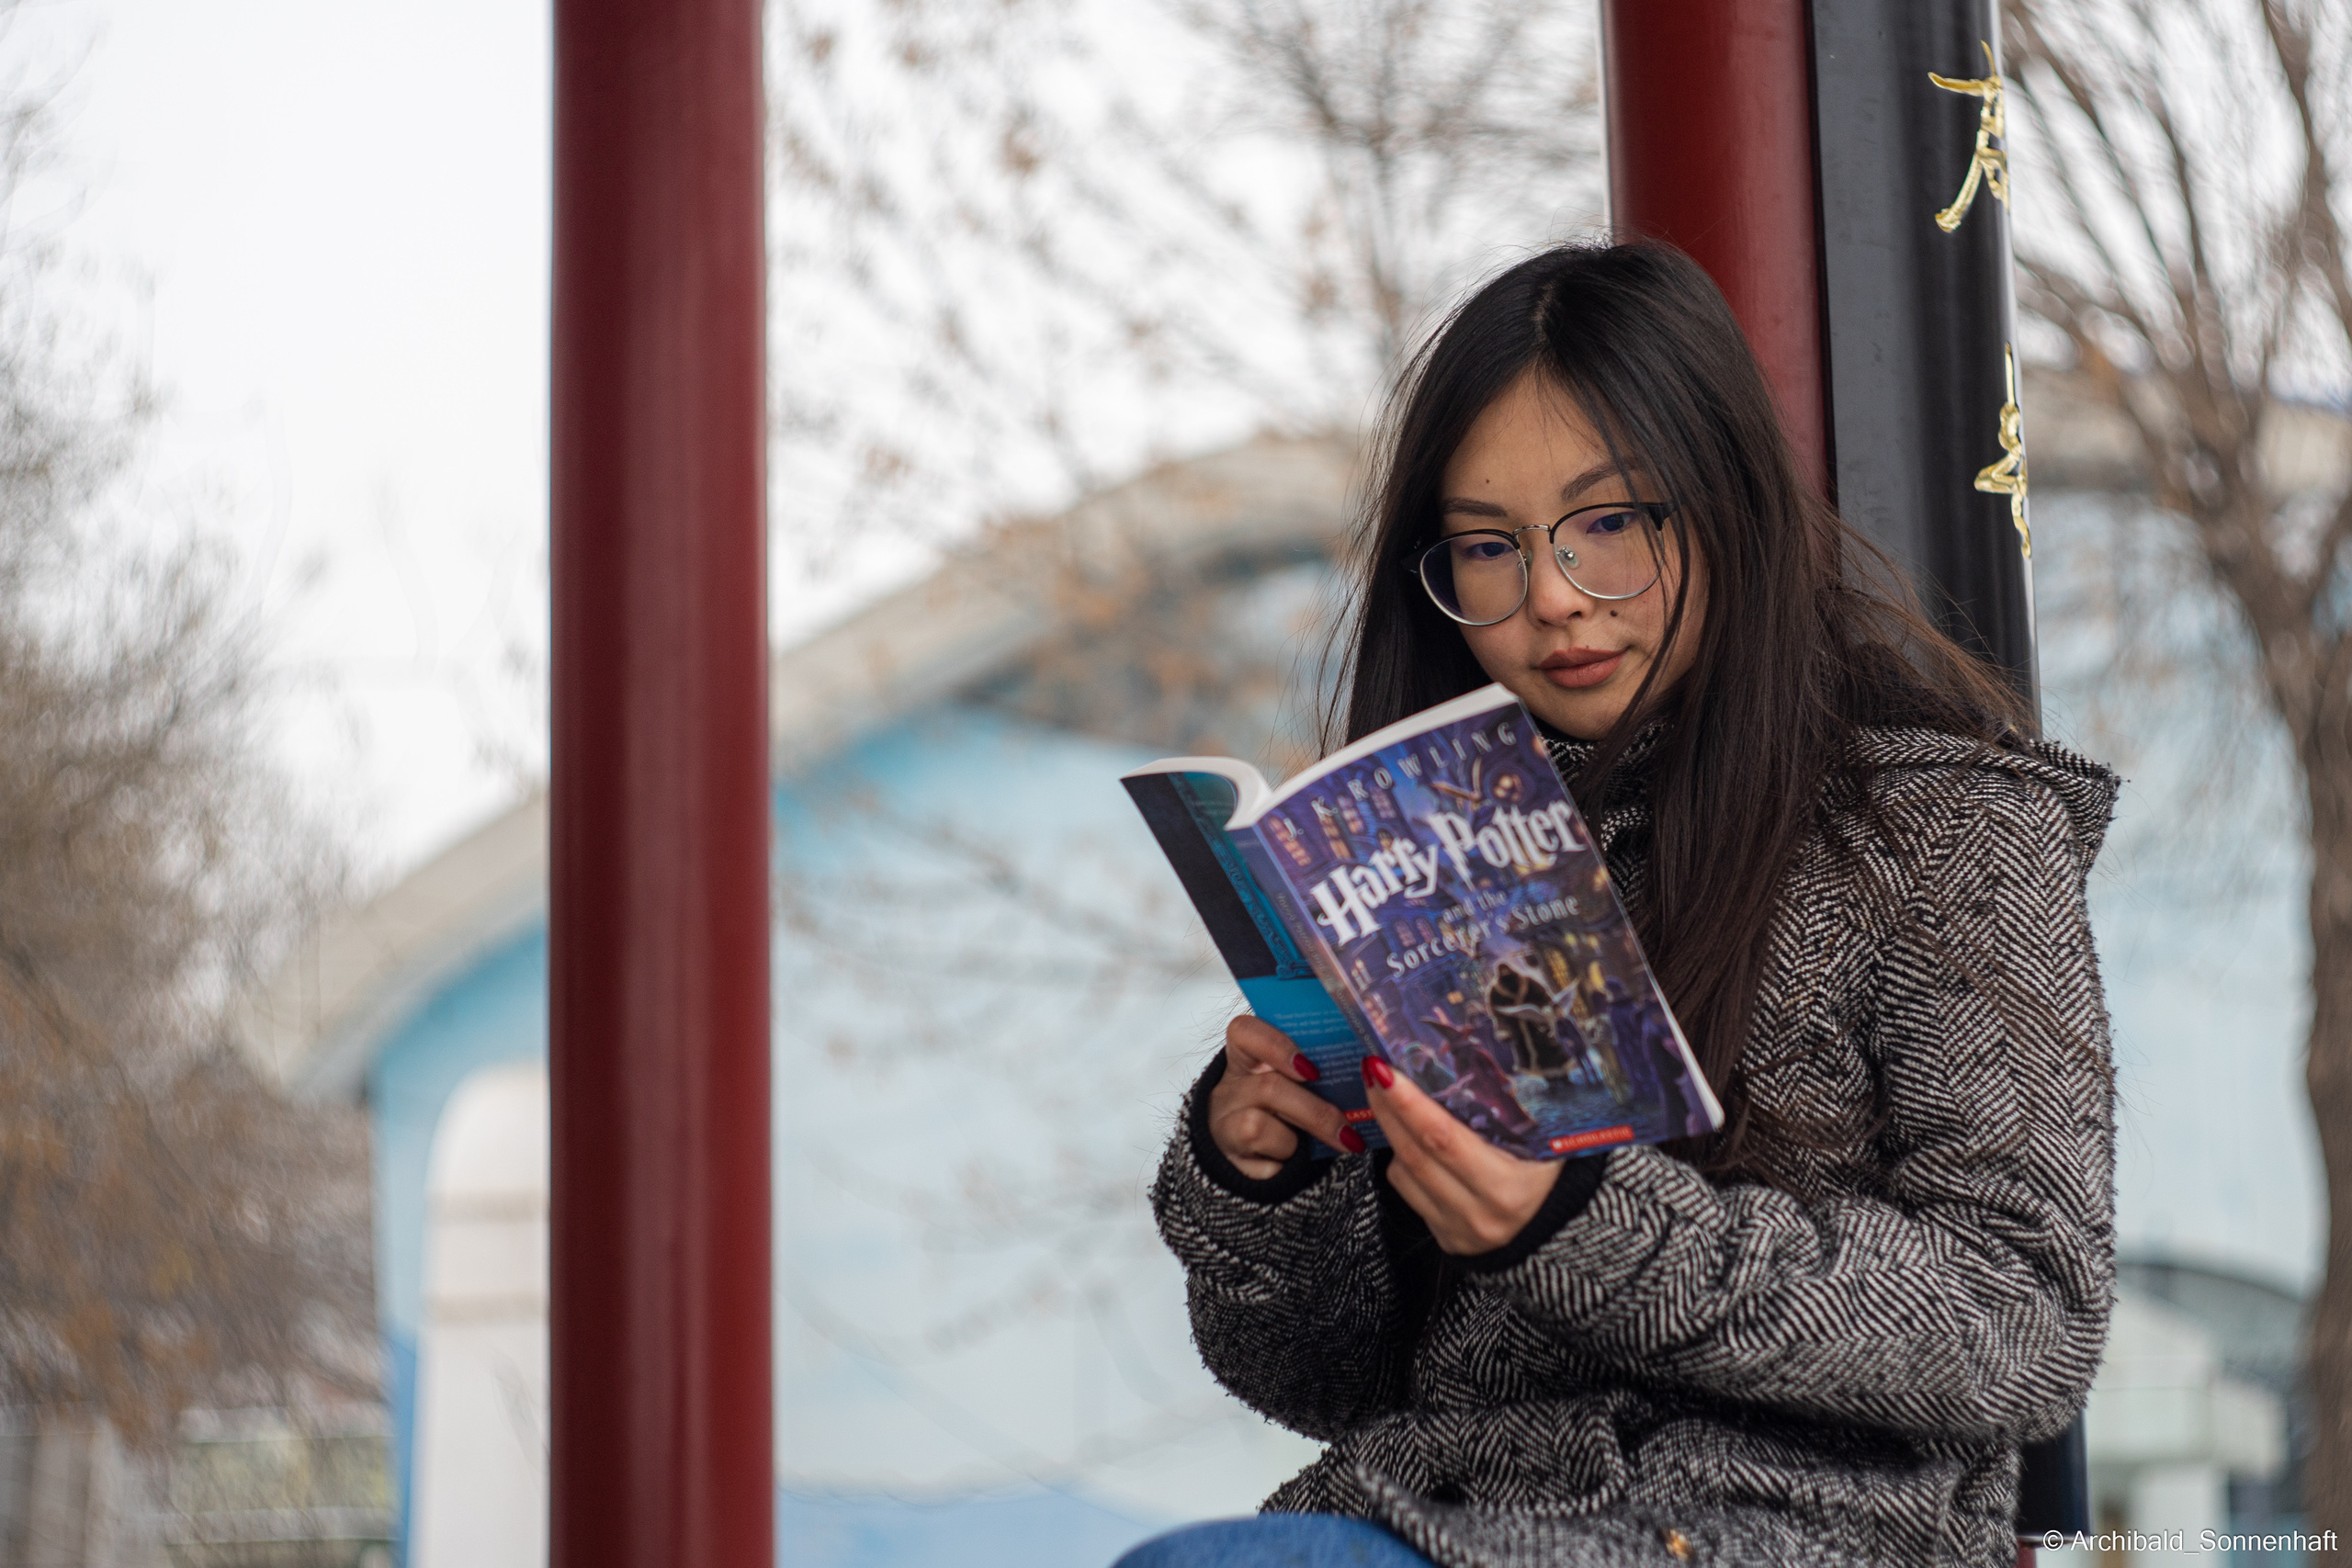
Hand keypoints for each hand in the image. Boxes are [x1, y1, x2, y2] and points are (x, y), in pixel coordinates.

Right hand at [1207, 1016, 1365, 1178]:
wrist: (1252, 1152)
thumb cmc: (1284, 1109)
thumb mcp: (1294, 1083)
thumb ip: (1316, 1070)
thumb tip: (1366, 1071)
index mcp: (1245, 1058)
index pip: (1245, 1032)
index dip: (1277, 1047)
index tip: (1312, 1070)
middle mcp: (1228, 1089)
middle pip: (1268, 1088)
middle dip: (1315, 1113)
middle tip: (1348, 1131)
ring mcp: (1223, 1126)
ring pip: (1255, 1127)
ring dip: (1295, 1142)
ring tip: (1316, 1150)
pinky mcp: (1229, 1162)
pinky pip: (1259, 1167)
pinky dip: (1284, 1168)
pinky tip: (1294, 1166)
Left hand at [1362, 1056, 1559, 1254]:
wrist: (1568, 1238)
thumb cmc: (1559, 1180)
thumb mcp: (1548, 1146)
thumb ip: (1516, 1111)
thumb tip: (1478, 1054)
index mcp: (1508, 1189)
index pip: (1442, 1138)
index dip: (1409, 1103)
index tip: (1385, 1070)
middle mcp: (1479, 1215)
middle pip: (1414, 1154)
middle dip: (1387, 1108)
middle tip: (1373, 1071)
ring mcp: (1459, 1231)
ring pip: (1403, 1174)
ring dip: (1390, 1133)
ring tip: (1388, 1098)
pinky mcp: (1446, 1240)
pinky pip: (1409, 1193)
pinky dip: (1405, 1162)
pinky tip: (1412, 1140)